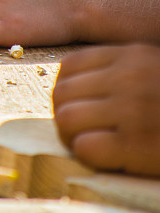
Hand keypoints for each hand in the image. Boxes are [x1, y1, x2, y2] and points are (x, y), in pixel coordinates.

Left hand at [53, 43, 159, 176]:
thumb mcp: (154, 70)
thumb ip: (121, 71)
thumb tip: (74, 90)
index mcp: (131, 54)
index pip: (69, 67)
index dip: (68, 91)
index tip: (81, 107)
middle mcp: (127, 77)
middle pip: (61, 94)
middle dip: (66, 116)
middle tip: (84, 132)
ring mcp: (131, 109)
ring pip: (66, 119)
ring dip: (74, 137)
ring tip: (96, 145)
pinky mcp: (135, 144)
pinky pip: (84, 147)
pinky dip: (90, 155)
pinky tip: (111, 157)